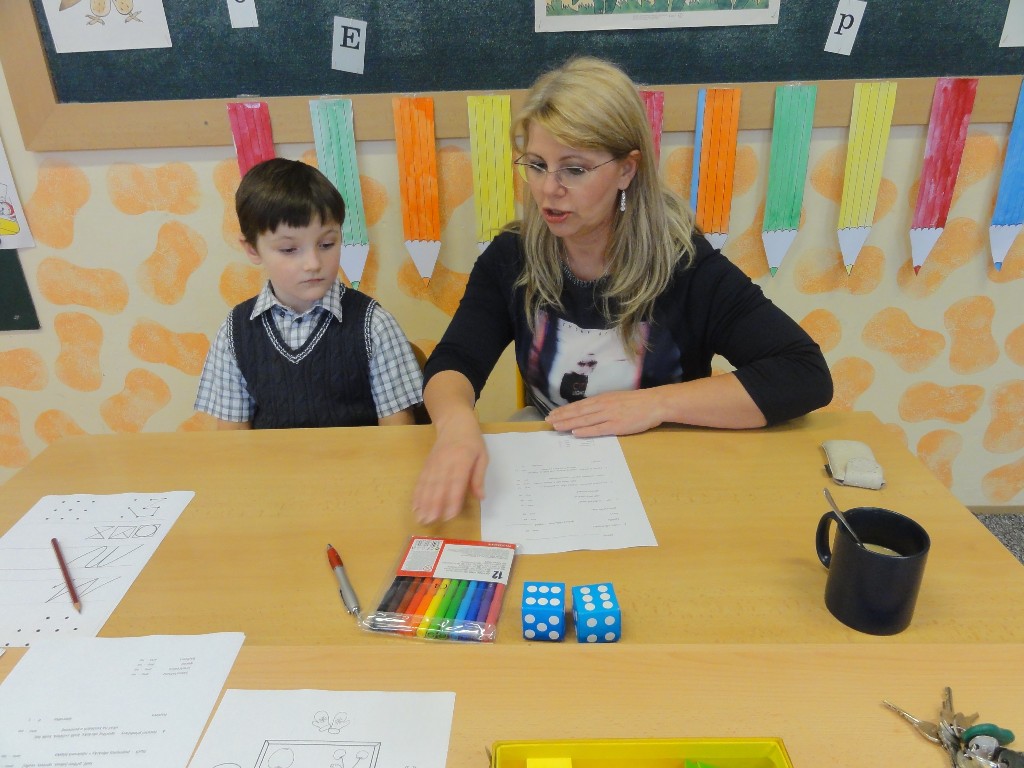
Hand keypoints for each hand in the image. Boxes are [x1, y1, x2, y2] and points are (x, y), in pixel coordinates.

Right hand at [411, 416, 487, 523]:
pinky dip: (417, 494)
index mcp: (462, 461)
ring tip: (420, 518)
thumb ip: (479, 477)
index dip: (452, 500)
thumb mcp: (482, 456)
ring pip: (427, 485)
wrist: (454, 423)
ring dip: (422, 503)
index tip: (450, 516)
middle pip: (438, 486)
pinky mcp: (426, 465)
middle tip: (430, 522)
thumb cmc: (472, 441)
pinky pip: (420, 481)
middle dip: (433, 505)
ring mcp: (433, 464)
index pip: (456, 483)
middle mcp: (445, 463)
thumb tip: (481, 497)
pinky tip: (414, 506)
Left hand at [546, 390, 662, 436]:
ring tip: (556, 427)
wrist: (654, 403)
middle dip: (562, 417)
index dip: (564, 410)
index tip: (552, 414)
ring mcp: (609, 415)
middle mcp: (603, 405)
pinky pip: (598, 429)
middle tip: (548, 422)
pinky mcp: (617, 425)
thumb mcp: (615, 399)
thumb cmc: (636, 402)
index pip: (578, 405)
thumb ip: (602, 405)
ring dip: (569, 423)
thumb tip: (587, 411)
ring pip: (585, 420)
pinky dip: (586, 431)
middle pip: (578, 412)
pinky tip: (576, 433)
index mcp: (602, 399)